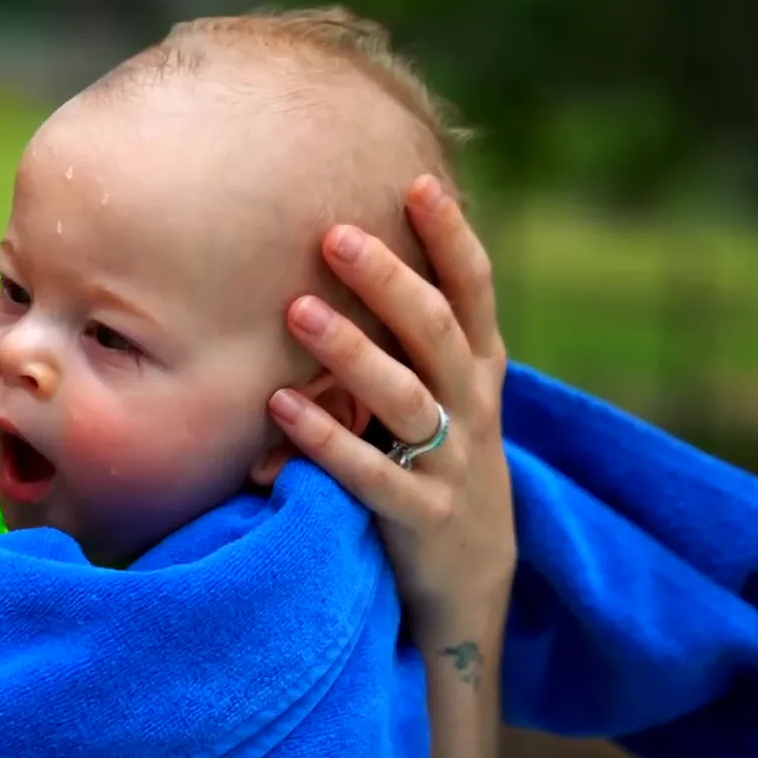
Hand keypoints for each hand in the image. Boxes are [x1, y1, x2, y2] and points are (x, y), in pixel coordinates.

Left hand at [267, 176, 514, 629]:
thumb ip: (412, 328)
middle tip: (334, 236)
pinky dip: (326, 441)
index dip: (450, 236)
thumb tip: (357, 240)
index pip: (473, 288)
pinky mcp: (422, 519)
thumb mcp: (441, 388)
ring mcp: (451, 463)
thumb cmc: (436, 456)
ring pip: (405, 398)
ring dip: (349, 353)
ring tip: (296, 312)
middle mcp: (471, 405)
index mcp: (478, 365)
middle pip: (435, 331)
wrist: (470, 575)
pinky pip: (372, 476)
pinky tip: (280, 406)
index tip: (415, 182)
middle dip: (388, 281)